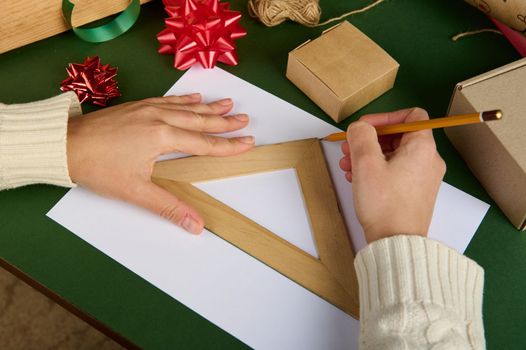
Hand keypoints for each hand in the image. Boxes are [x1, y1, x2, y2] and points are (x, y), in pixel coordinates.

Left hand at [67, 93, 253, 233]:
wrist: (64, 144)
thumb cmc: (98, 167)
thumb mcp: (136, 192)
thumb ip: (170, 207)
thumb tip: (196, 225)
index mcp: (162, 137)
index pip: (204, 143)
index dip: (228, 145)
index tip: (247, 142)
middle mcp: (159, 118)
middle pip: (200, 120)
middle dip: (224, 121)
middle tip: (245, 119)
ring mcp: (148, 109)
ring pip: (186, 107)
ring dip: (209, 106)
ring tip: (228, 102)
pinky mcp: (137, 106)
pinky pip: (168, 100)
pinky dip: (184, 99)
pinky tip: (193, 97)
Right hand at [339, 108, 445, 243]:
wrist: (395, 242)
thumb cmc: (384, 204)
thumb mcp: (366, 162)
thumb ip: (361, 136)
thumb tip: (360, 127)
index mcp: (422, 147)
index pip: (411, 115)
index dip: (385, 117)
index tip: (364, 127)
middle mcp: (428, 160)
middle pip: (398, 136)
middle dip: (369, 139)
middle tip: (348, 148)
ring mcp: (422, 178)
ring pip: (393, 155)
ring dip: (368, 156)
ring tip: (347, 166)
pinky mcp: (414, 193)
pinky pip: (395, 171)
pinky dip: (376, 170)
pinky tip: (356, 179)